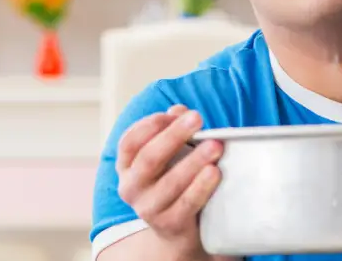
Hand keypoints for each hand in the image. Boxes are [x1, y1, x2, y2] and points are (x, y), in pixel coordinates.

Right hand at [116, 105, 223, 252]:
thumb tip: (179, 110)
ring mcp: (148, 209)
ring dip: (194, 160)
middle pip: (149, 158)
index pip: (129, 142)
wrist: (178, 231)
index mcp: (126, 167)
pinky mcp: (170, 225)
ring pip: (170, 182)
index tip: (174, 113)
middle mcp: (131, 188)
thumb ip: (172, 129)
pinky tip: (215, 171)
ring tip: (215, 145)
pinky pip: (187, 204)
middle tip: (198, 118)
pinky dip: (202, 186)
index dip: (150, 125)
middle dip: (174, 136)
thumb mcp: (170, 154)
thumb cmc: (174, 181)